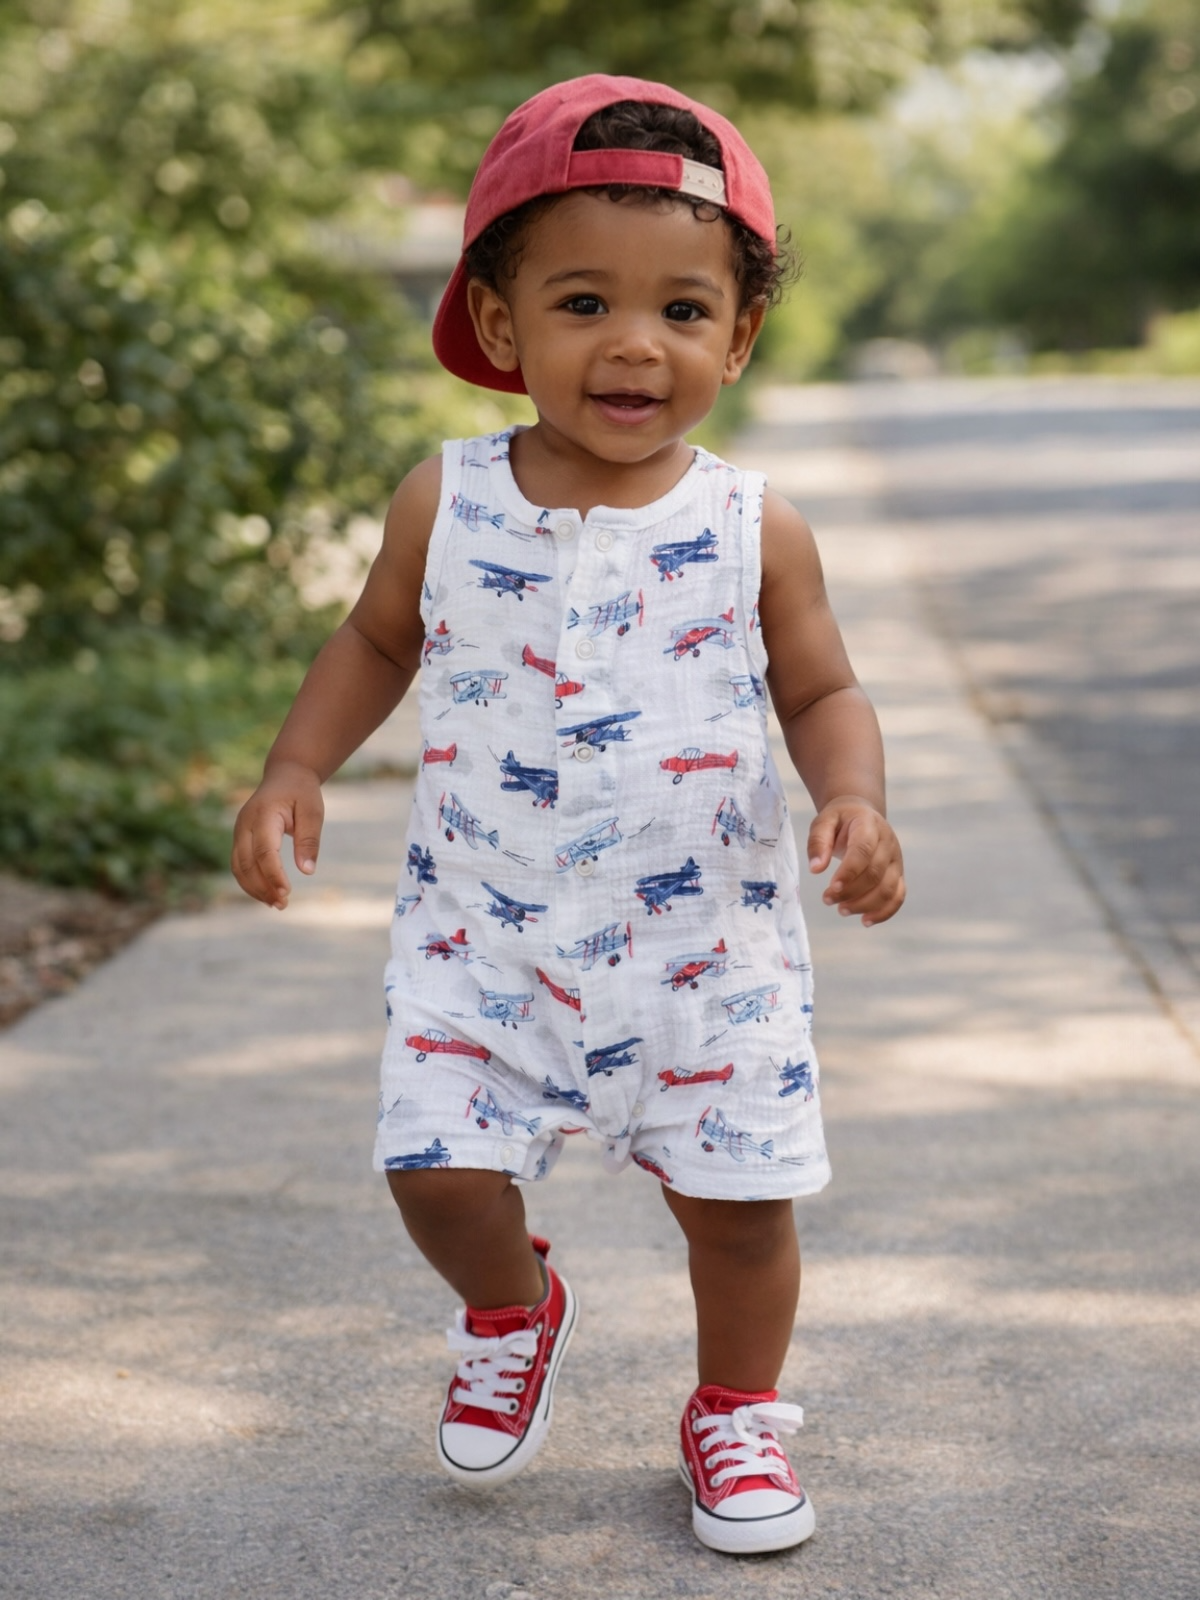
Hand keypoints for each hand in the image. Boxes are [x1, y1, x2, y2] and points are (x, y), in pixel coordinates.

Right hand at [231, 761, 324, 909]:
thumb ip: (309, 840)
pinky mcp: (240, 839)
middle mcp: (245, 824)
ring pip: (238, 867)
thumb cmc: (302, 793)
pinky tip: (267, 894)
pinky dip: (250, 882)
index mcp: (264, 814)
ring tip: (277, 904)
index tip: (287, 892)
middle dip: (263, 887)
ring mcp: (239, 832)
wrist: (285, 775)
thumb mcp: (313, 811)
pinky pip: (239, 865)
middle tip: (284, 904)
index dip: (273, 874)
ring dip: (255, 889)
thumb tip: (307, 871)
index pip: (264, 850)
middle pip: (246, 862)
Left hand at [807, 796, 904, 926]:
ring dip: (865, 905)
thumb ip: (818, 842)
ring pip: (888, 889)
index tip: (831, 887)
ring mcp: (896, 860)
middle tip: (827, 899)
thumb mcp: (824, 821)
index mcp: (869, 825)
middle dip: (850, 892)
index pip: (863, 850)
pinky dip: (884, 912)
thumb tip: (816, 869)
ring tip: (841, 910)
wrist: (862, 815)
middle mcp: (888, 843)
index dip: (849, 871)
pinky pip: (898, 896)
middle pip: (875, 874)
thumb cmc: (840, 820)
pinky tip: (865, 921)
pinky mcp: (898, 874)